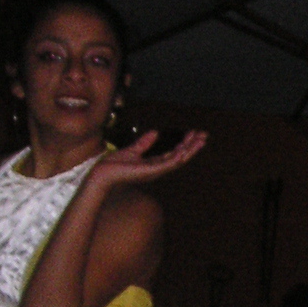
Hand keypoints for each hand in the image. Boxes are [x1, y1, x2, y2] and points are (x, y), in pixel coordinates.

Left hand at [93, 129, 207, 187]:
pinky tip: (184, 149)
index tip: (193, 133)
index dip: (185, 143)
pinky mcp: (150, 171)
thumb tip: (156, 132)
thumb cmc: (114, 165)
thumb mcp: (132, 150)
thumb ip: (144, 143)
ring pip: (178, 159)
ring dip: (190, 150)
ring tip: (200, 139)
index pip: (174, 152)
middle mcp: (158, 169)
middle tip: (204, 135)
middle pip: (181, 156)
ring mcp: (156, 171)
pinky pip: (167, 164)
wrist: (103, 174)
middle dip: (193, 146)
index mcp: (154, 164)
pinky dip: (177, 157)